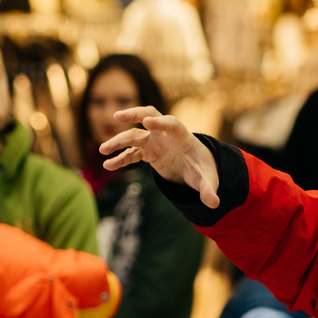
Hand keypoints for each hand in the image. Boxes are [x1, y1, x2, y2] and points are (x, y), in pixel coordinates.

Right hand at [98, 107, 220, 208]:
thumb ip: (209, 190)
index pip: (172, 124)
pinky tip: (108, 165)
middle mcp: (165, 135)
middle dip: (133, 114)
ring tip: (103, 150)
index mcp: (182, 136)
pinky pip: (132, 154)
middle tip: (117, 116)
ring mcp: (155, 142)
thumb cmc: (203, 168)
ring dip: (119, 141)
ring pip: (134, 136)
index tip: (147, 121)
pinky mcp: (148, 152)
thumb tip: (214, 204)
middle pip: (148, 116)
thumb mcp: (208, 180)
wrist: (197, 167)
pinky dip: (121, 159)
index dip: (161, 122)